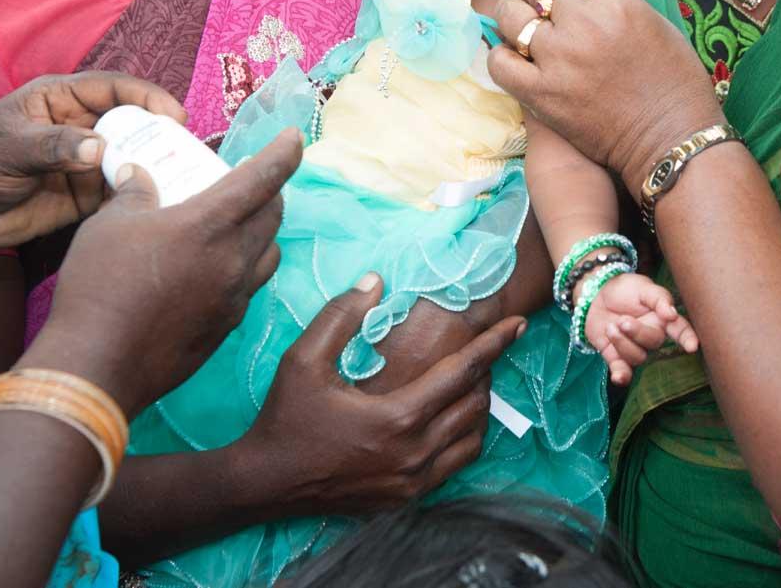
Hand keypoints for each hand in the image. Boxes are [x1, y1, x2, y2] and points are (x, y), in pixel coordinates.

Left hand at [0, 72, 187, 250]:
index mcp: (60, 99)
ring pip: (132, 156)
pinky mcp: (86, 194)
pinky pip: (121, 190)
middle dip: (159, 132)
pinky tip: (159, 201)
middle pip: (132, 121)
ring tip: (181, 176)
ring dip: (154, 164)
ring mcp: (85, 161)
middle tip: (186, 150)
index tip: (173, 115)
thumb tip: (100, 148)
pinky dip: (139, 193)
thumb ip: (54, 146)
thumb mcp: (10, 149)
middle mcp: (80, 126)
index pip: (113, 88)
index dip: (146, 97)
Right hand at [24, 129, 300, 415]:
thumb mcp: (109, 224)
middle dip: (270, 192)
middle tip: (251, 181)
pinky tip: (216, 269)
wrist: (97, 365)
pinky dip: (244, 268)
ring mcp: (234, 298)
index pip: (263, 179)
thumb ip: (133, 192)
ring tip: (238, 223)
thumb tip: (139, 174)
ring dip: (262, 232)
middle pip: (273, 216)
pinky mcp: (226, 327)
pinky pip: (249, 287)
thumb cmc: (99, 286)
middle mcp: (233, 260)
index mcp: (209, 225)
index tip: (295, 137)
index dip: (284, 153)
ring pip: (268, 254)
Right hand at [238, 276, 526, 515]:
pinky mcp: (406, 500)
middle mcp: (414, 455)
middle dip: (486, 374)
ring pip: (472, 441)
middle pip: (475, 407)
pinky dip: (464, 440)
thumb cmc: (286, 418)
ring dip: (478, 409)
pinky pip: (455, 466)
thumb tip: (376, 279)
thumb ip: (341, 316)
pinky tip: (451, 419)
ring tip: (470, 382)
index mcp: (397, 419)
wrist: (264, 482)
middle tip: (483, 349)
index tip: (516, 325)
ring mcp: (413, 483)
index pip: (462, 374)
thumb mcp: (304, 360)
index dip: (493, 345)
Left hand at [488, 0, 722, 186]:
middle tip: (546, 1)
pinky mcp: (542, 93)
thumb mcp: (656, 21)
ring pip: (513, 14)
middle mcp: (586, 22)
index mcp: (618, 0)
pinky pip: (500, 62)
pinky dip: (503, 56)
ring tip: (526, 26)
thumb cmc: (674, 83)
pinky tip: (515, 59)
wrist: (672, 138)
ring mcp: (560, 57)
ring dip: (517, 15)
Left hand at [584, 272, 697, 385]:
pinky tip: (617, 377)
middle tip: (622, 320)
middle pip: (654, 343)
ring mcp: (634, 347)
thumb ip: (659, 299)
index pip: (680, 330)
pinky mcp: (616, 356)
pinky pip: (622, 371)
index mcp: (662, 318)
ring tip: (610, 326)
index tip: (692, 347)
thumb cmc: (625, 289)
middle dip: (637, 333)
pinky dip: (621, 376)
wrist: (597, 294)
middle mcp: (651, 335)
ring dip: (621, 343)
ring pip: (637, 357)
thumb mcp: (643, 287)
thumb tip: (672, 314)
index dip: (688, 338)